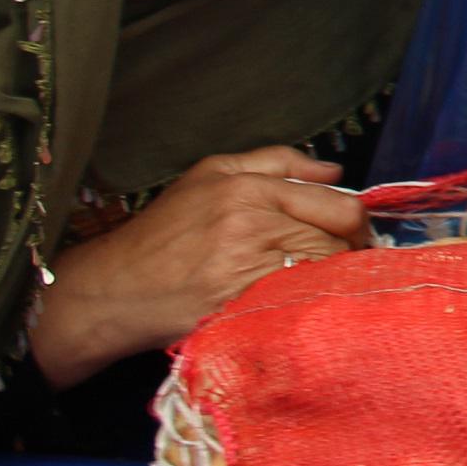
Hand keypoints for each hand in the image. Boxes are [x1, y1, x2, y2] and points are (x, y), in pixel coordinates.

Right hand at [31, 147, 367, 386]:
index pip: (337, 204)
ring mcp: (244, 263)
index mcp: (246, 186)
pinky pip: (296, 298)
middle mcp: (249, 220)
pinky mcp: (237, 302)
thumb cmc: (161, 235)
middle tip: (349, 263)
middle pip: (337, 238)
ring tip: (322, 283)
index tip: (358, 237)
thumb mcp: (210, 175)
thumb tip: (334, 172)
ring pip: (323, 269)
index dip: (357, 225)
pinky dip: (306, 300)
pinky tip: (299, 302)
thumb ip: (277, 162)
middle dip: (351, 251)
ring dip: (332, 277)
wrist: (108, 291)